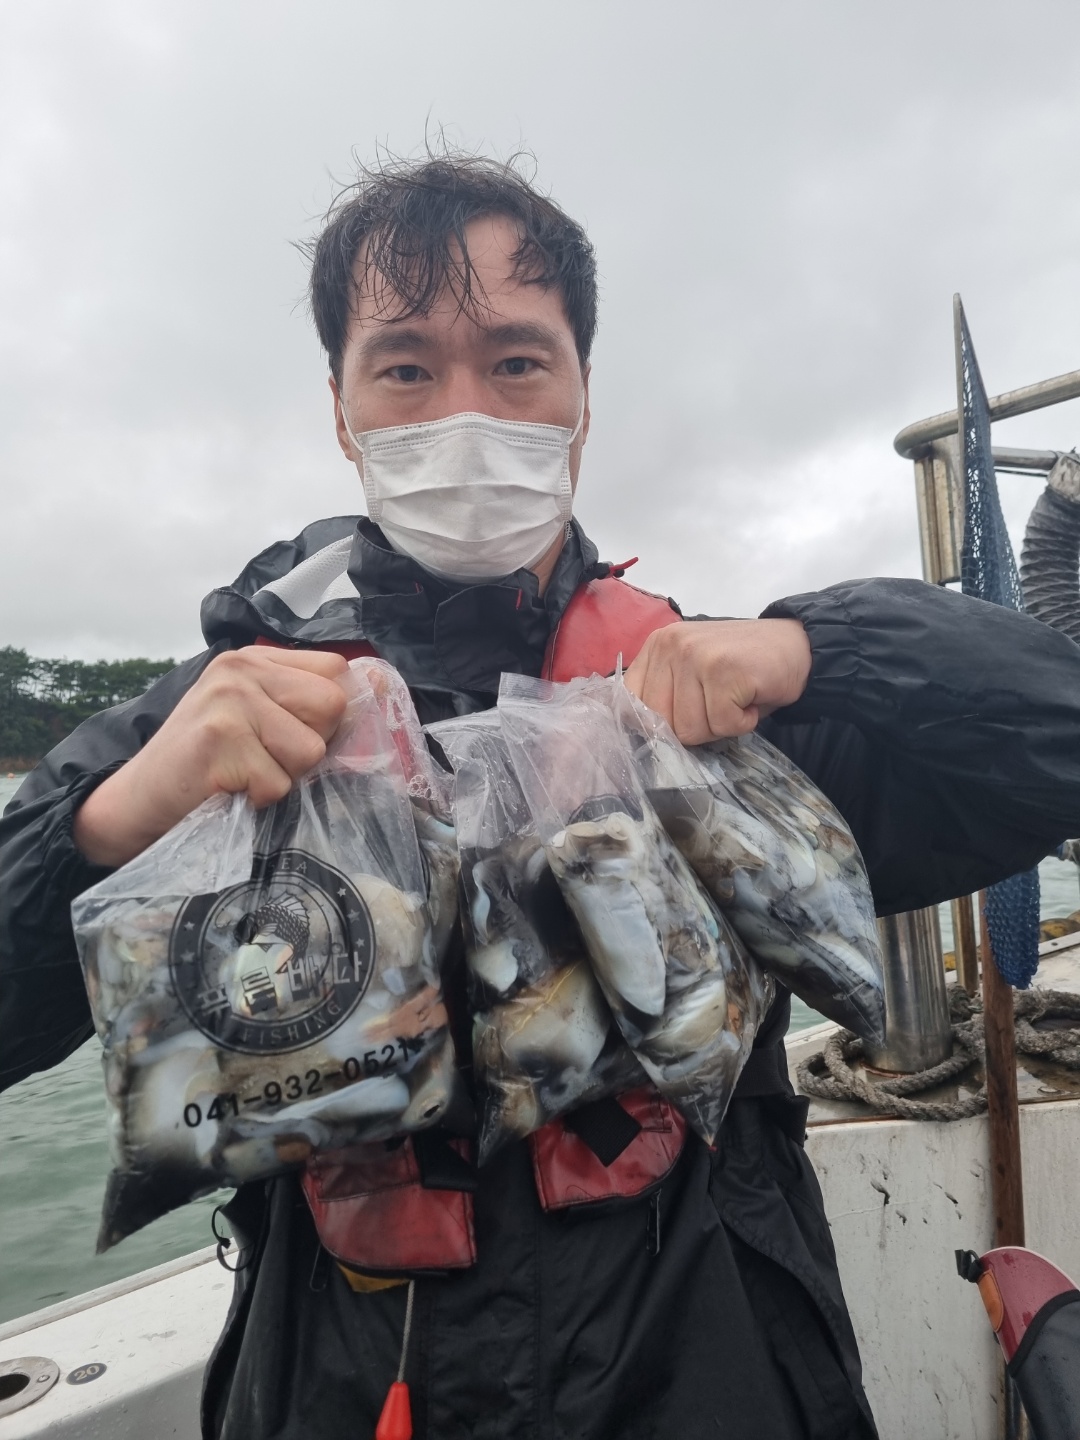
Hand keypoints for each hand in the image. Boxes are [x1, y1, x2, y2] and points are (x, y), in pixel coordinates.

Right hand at [73, 648, 349, 867]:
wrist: (136, 802)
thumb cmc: (205, 766)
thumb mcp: (255, 718)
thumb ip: (306, 702)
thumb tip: (381, 685)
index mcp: (255, 658)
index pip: (337, 670)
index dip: (331, 714)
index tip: (298, 737)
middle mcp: (241, 669)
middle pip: (332, 706)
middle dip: (310, 747)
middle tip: (265, 759)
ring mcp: (229, 700)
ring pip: (309, 750)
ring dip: (283, 778)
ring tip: (244, 775)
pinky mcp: (219, 739)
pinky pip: (278, 783)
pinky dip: (259, 799)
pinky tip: (229, 789)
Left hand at [623, 619, 810, 744]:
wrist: (799, 646)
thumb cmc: (743, 668)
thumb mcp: (693, 675)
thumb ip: (665, 694)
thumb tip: (642, 737)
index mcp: (657, 646)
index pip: (631, 703)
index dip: (658, 723)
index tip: (685, 719)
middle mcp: (671, 646)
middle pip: (661, 723)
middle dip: (695, 727)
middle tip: (720, 705)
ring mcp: (697, 656)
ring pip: (691, 729)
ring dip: (721, 726)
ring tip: (737, 699)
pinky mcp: (724, 671)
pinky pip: (723, 725)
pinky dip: (743, 723)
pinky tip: (751, 699)